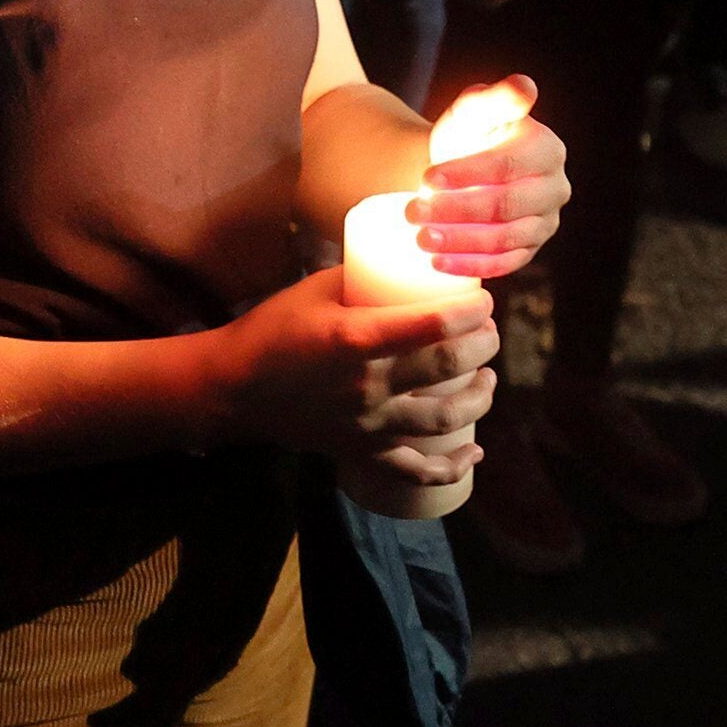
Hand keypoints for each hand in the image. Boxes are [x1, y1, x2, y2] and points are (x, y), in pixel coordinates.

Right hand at [219, 268, 498, 472]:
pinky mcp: (362, 451)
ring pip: (445, 419)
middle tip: (491, 332)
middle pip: (449, 367)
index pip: (433, 325)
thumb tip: (406, 256)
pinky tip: (475, 450)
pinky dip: (452, 465)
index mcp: (356, 340)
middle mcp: (368, 386)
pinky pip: (416, 470)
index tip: (485, 299)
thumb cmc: (273, 329)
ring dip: (479, 397)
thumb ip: (363, 275)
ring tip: (489, 379)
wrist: (235, 388)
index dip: (472, 311)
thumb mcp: (315, 288)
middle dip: (483, 346)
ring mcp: (368, 425)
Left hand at [412, 75, 570, 279]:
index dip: (467, 173)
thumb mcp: (474, 110)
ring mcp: (544, 224)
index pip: (507, 166)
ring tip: (419, 238)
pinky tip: (436, 264)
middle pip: (505, 206)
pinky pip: (502, 264)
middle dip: (456, 212)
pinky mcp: (528, 251)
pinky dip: (469, 266)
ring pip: (504, 240)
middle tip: (411, 212)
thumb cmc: (468, 135)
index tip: (427, 178)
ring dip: (459, 243)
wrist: (459, 171)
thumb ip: (495, 97)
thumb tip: (524, 87)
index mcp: (547, 150)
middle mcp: (554, 189)